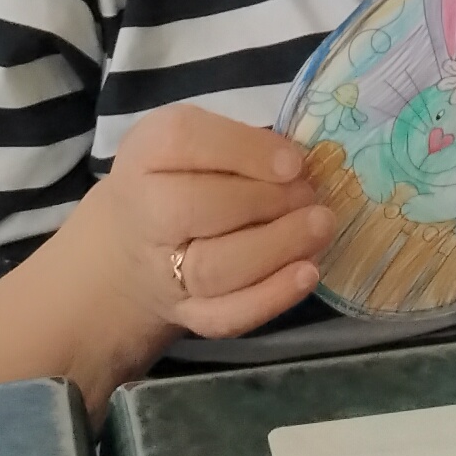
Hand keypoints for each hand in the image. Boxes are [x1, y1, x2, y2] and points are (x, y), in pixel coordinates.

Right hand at [75, 104, 334, 344]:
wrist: (134, 245)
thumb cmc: (180, 177)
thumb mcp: (196, 140)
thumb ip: (240, 142)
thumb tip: (299, 164)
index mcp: (147, 152)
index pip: (182, 140)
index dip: (242, 149)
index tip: (294, 162)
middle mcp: (145, 212)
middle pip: (194, 208)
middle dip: (264, 200)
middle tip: (311, 195)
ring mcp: (163, 271)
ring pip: (213, 268)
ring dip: (276, 247)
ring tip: (320, 227)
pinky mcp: (187, 313)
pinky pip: (223, 316)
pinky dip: (269, 297)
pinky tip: (308, 273)